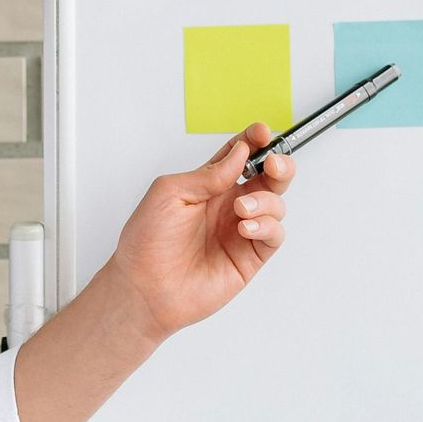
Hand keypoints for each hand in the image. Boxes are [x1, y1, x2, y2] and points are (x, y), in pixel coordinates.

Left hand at [108, 125, 294, 341]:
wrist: (144, 288)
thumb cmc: (147, 242)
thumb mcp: (169, 193)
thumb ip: (207, 174)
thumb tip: (239, 154)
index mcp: (209, 185)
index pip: (240, 155)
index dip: (254, 141)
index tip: (261, 133)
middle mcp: (228, 205)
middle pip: (269, 176)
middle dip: (279, 164)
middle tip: (273, 163)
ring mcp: (241, 231)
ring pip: (275, 203)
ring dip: (266, 200)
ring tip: (240, 210)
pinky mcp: (249, 257)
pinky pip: (274, 234)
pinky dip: (267, 226)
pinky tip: (246, 227)